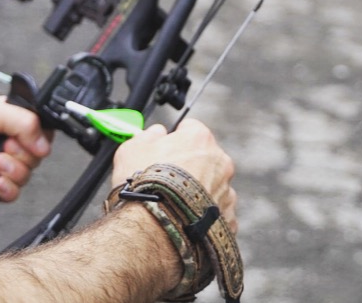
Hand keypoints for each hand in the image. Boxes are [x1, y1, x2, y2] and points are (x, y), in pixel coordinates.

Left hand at [0, 96, 52, 201]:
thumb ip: (22, 121)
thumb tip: (44, 143)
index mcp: (12, 118)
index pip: (42, 129)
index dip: (39, 138)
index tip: (23, 139)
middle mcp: (9, 140)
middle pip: (37, 155)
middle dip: (21, 155)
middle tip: (2, 149)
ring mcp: (1, 164)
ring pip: (27, 175)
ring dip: (13, 172)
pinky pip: (13, 193)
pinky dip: (7, 189)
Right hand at [111, 118, 237, 232]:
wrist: (153, 231)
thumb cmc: (142, 187)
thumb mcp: (132, 148)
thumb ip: (149, 135)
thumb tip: (157, 133)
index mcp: (200, 138)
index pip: (191, 129)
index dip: (176, 140)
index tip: (165, 152)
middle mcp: (220, 162)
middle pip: (206, 159)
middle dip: (191, 167)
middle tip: (169, 182)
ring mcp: (227, 192)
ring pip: (214, 187)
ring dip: (199, 194)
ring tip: (176, 207)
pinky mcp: (228, 221)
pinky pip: (218, 216)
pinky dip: (205, 219)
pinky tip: (186, 224)